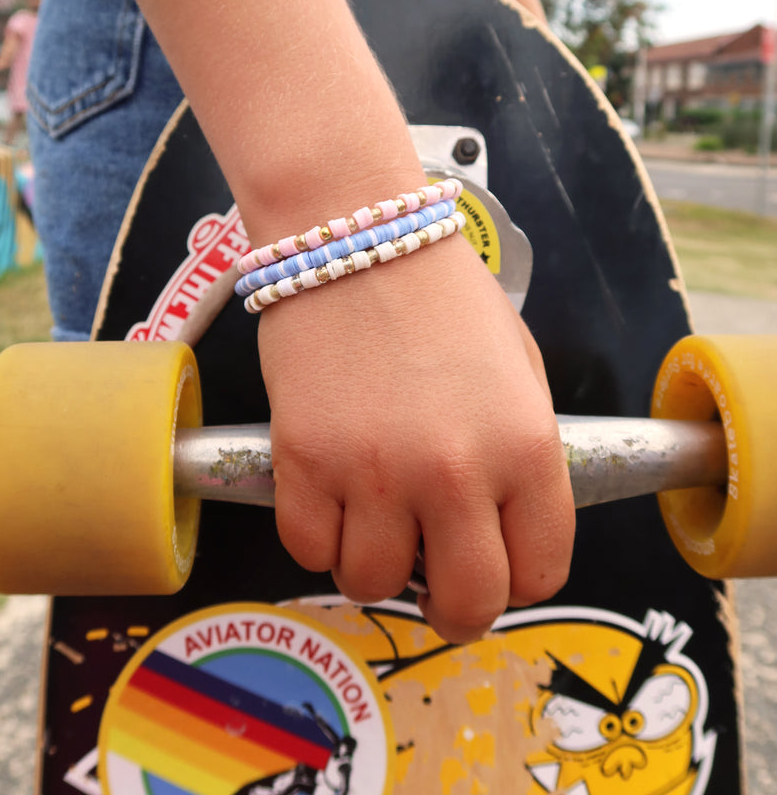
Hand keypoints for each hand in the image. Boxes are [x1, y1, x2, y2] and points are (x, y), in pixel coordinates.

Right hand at [257, 233, 573, 643]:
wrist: (357, 235)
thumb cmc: (441, 294)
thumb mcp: (518, 367)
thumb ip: (522, 453)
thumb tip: (504, 522)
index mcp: (525, 446)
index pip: (541, 571)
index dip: (517, 580)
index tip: (494, 568)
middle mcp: (455, 471)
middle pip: (466, 604)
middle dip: (453, 609)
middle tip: (435, 584)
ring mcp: (373, 470)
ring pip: (372, 584)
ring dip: (375, 564)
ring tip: (374, 519)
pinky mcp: (303, 459)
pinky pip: (306, 549)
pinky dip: (317, 537)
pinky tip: (329, 497)